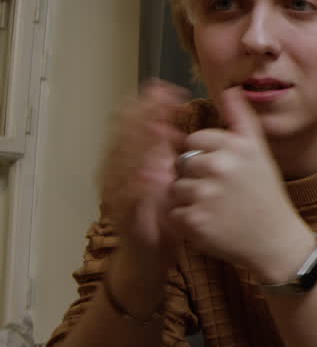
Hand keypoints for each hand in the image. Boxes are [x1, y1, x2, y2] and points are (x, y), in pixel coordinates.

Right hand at [99, 79, 188, 253]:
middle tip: (162, 98)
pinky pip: (129, 198)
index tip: (168, 89)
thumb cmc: (159, 215)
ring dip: (140, 144)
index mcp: (128, 162)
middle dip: (142, 115)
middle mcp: (117, 174)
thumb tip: (168, 122)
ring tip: (158, 126)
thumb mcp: (163, 179)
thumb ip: (163, 153)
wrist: (147, 257)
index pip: (134, 125)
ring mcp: (118, 195)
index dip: (148, 105)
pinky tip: (153, 172)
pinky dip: (139, 184)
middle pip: (124, 136)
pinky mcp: (126, 218)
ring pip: (123, 163)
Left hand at [168, 87, 312, 281]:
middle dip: (196, 178)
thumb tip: (229, 88)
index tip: (227, 173)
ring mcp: (205, 194)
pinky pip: (173, 212)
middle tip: (223, 194)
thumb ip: (241, 119)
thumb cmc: (264, 194)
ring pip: (174, 187)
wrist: (276, 240)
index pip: (196, 140)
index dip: (207, 157)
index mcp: (236, 146)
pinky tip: (211, 224)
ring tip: (216, 209)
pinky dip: (187, 221)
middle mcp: (221, 166)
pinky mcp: (193, 221)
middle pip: (182, 163)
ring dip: (189, 200)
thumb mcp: (259, 152)